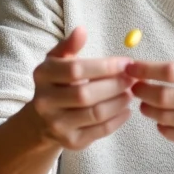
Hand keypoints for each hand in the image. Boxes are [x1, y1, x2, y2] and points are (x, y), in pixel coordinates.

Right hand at [28, 27, 134, 150]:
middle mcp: (44, 102)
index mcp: (42, 76)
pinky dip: (117, 120)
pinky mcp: (70, 142)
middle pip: (85, 94)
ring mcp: (56, 124)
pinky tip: (126, 110)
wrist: (41, 121)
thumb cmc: (56, 83)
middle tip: (133, 79)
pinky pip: (99, 131)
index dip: (105, 66)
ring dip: (119, 102)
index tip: (126, 63)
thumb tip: (82, 30)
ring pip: (95, 114)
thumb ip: (69, 46)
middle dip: (115, 85)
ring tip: (131, 93)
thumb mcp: (57, 61)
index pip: (76, 71)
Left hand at [127, 59, 173, 152]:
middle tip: (135, 88)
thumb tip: (145, 69)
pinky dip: (160, 126)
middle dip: (142, 91)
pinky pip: (171, 133)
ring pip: (164, 116)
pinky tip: (162, 119)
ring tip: (145, 104)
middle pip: (164, 96)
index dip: (146, 70)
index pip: (171, 70)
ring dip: (147, 109)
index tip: (131, 68)